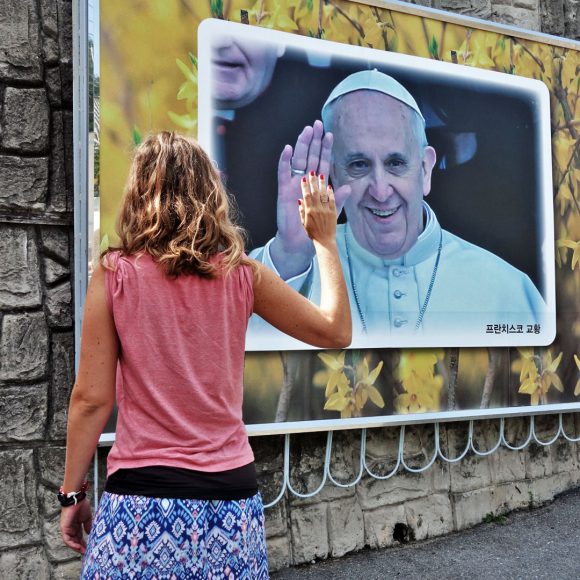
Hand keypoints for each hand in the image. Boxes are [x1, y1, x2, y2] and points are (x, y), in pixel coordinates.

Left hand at [60, 500, 92, 553]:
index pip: (79, 537)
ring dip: (77, 547)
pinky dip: (72, 544)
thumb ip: (88, 526)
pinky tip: (78, 547)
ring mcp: (67, 529)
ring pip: (71, 542)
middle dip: (81, 547)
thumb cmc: (81, 506)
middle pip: (75, 541)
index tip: (89, 547)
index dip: (84, 543)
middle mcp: (71, 529)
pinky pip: (67, 539)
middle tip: (87, 552)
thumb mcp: (87, 518)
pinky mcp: (64, 528)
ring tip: (83, 551)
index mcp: (76, 526)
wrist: (77, 499)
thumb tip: (90, 533)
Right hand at [271, 120, 349, 278]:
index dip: (325, 149)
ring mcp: (293, 184)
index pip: (321, 162)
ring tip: (306, 130)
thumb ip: (338, 199)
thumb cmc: (313, 227)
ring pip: (298, 160)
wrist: (298, 242)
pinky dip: (285, 161)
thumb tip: (349, 187)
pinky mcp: (284, 191)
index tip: (329, 134)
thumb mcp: (330, 213)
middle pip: (309, 156)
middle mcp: (304, 181)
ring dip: (302, 145)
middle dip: (314, 140)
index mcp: (316, 185)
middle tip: (317, 124)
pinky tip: (288, 148)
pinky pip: (283, 173)